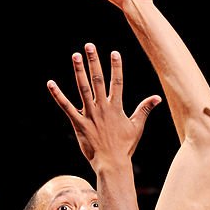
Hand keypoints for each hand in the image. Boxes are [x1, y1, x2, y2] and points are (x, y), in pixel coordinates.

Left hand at [47, 44, 160, 167]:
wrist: (112, 164)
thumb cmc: (125, 147)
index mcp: (116, 108)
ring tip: (75, 55)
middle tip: (89, 46)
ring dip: (79, 71)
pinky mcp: (79, 124)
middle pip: (98, 80)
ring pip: (83, 89)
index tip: (114, 52)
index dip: (116, 67)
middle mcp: (103, 108)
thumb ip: (145, 109)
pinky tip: (51, 83)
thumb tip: (158, 98)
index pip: (117, 83)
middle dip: (94, 62)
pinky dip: (58, 95)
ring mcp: (90, 115)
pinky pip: (66, 107)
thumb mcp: (136, 127)